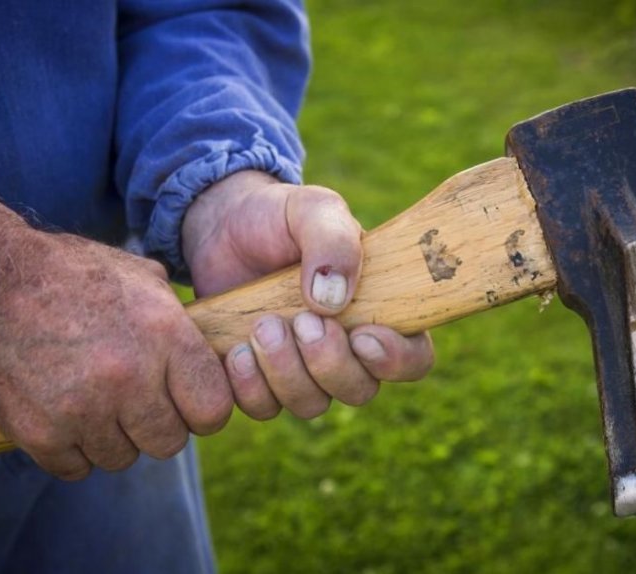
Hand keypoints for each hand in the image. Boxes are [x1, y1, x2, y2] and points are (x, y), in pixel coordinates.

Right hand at [0, 198, 232, 478]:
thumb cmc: (73, 275)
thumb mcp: (142, 278)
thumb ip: (181, 322)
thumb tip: (213, 353)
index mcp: (164, 335)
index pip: (214, 410)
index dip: (202, 410)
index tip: (186, 402)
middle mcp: (129, 376)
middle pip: (170, 443)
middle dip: (156, 426)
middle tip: (134, 402)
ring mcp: (83, 409)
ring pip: (123, 458)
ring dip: (111, 437)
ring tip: (92, 399)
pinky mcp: (40, 432)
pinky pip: (77, 467)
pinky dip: (71, 448)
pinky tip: (63, 412)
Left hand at [182, 171, 433, 419]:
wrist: (221, 225)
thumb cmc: (280, 217)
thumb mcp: (313, 209)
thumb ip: (333, 240)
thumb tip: (333, 299)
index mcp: (377, 310)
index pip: (413, 357)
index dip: (395, 360)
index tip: (363, 335)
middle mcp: (346, 349)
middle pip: (360, 390)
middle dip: (329, 363)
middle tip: (300, 320)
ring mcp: (302, 369)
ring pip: (311, 404)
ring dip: (286, 373)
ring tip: (261, 326)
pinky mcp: (259, 379)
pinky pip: (263, 408)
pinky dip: (249, 386)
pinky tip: (236, 350)